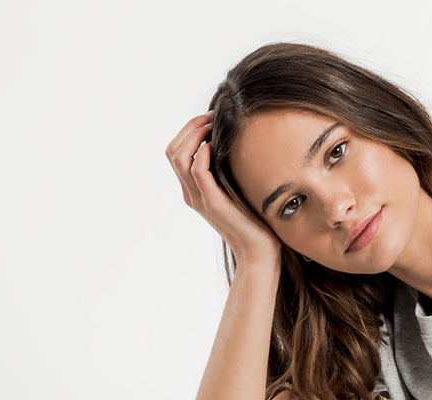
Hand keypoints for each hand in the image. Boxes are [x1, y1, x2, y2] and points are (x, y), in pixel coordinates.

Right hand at [166, 113, 280, 267]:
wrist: (259, 251)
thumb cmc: (254, 219)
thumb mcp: (237, 187)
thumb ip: (227, 169)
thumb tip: (233, 138)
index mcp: (193, 189)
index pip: (176, 150)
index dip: (190, 129)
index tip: (211, 117)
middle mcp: (191, 193)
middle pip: (173, 150)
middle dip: (190, 127)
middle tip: (212, 116)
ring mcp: (199, 198)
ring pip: (179, 157)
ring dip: (195, 134)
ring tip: (213, 125)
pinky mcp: (212, 203)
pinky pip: (197, 171)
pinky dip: (203, 153)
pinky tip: (217, 145)